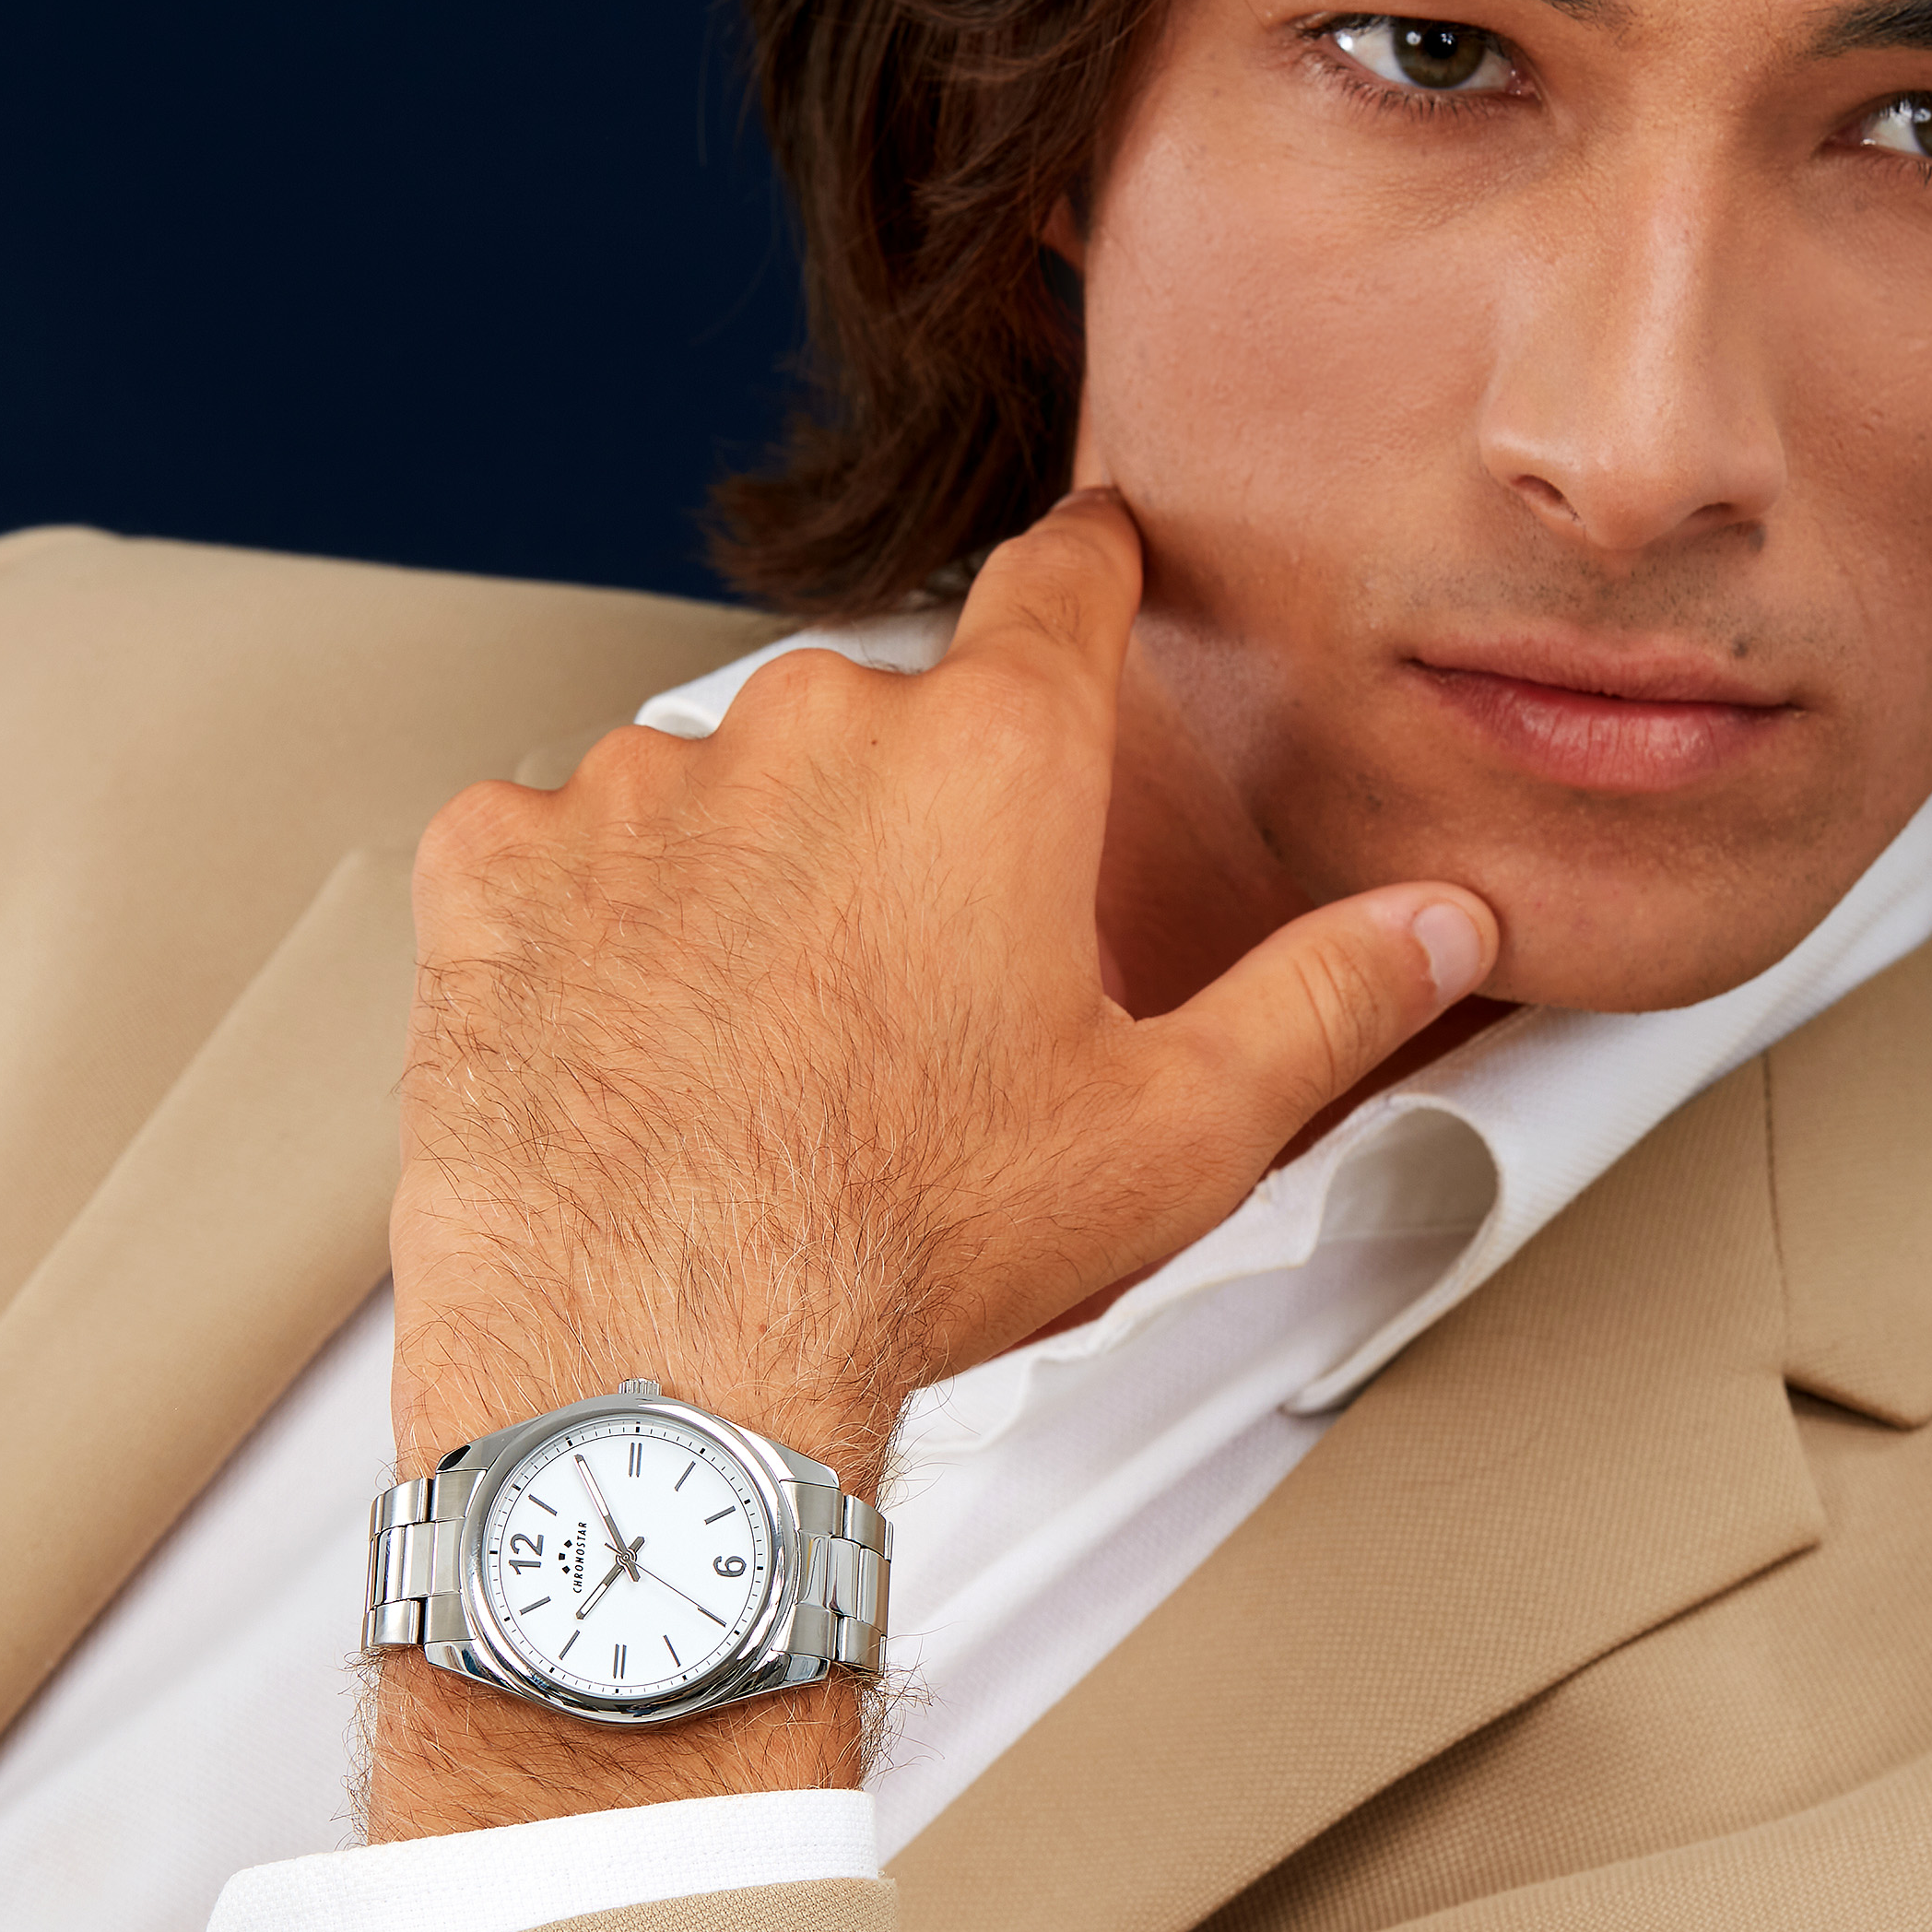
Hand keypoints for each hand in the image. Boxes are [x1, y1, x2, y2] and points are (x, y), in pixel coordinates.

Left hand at [372, 492, 1494, 1833]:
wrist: (657, 1362)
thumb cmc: (906, 1250)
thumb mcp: (1174, 1134)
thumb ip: (1324, 999)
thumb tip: (1436, 924)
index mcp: (991, 762)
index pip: (1059, 579)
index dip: (1086, 571)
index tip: (1086, 569)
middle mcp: (808, 730)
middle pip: (880, 718)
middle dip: (902, 816)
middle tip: (914, 977)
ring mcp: (636, 786)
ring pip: (716, 784)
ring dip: (744, 867)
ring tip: (764, 1038)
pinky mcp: (496, 862)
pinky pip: (552, 845)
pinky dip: (590, 916)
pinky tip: (635, 1030)